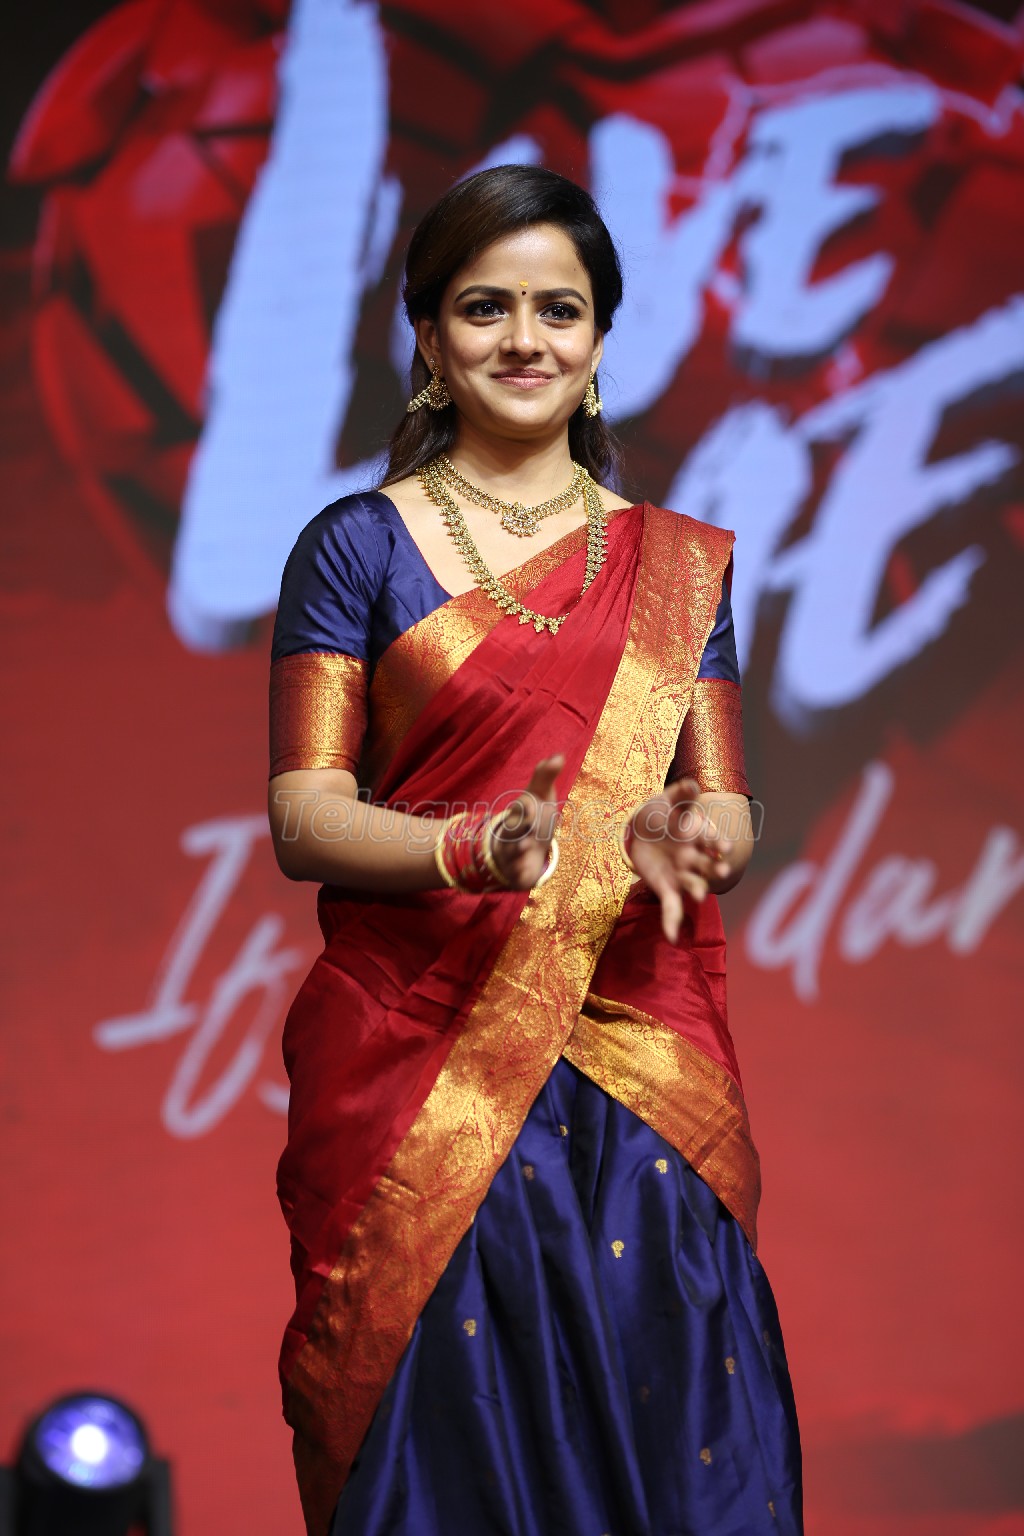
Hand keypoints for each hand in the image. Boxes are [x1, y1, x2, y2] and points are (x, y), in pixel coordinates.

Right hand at [489, 754, 563, 889]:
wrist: (525, 847)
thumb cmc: (535, 818)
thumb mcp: (540, 796)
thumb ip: (546, 777)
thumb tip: (560, 755)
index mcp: (518, 812)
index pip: (521, 808)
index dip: (527, 807)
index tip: (536, 804)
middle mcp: (512, 832)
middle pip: (512, 829)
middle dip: (519, 827)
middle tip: (530, 824)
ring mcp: (512, 852)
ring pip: (511, 850)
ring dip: (518, 848)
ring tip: (525, 846)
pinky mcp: (516, 871)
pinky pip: (515, 873)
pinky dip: (517, 873)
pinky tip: (524, 875)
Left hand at [627, 777, 731, 943]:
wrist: (640, 831)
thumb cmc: (658, 813)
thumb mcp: (666, 800)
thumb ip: (680, 793)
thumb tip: (692, 784)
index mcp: (697, 836)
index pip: (712, 840)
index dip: (718, 843)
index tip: (723, 846)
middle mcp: (694, 857)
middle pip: (708, 864)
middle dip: (715, 867)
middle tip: (721, 869)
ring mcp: (681, 874)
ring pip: (694, 885)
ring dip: (698, 890)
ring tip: (700, 896)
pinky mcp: (666, 888)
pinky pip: (672, 907)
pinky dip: (672, 923)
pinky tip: (671, 937)